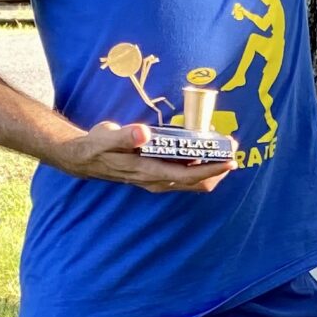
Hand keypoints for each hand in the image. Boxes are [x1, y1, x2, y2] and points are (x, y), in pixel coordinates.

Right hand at [59, 120, 233, 191]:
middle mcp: (156, 179)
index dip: (210, 169)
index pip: (187, 175)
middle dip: (216, 168)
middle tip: (232, 150)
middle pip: (195, 182)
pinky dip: (199, 166)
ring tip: (225, 150)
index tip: (230, 160)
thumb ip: (124, 135)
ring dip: (210, 168)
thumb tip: (143, 133)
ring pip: (192, 181)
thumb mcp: (107, 137)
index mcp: (147, 172)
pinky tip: (206, 151)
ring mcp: (157, 178)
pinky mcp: (157, 173)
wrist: (84, 157)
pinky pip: (184, 175)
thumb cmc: (97, 147)